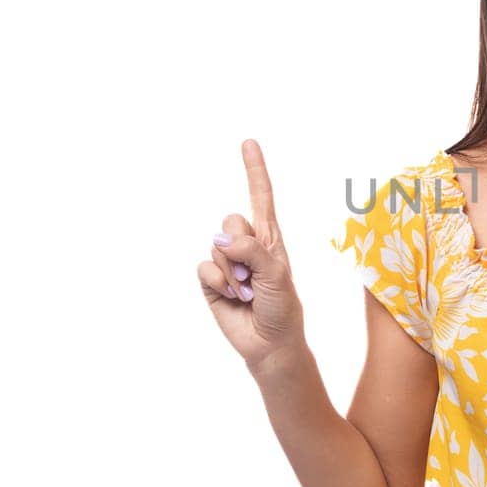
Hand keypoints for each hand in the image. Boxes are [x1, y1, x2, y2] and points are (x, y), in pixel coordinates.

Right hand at [196, 139, 306, 373]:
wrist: (270, 344)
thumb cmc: (282, 308)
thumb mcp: (277, 274)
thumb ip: (252, 250)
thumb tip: (221, 237)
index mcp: (270, 238)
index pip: (261, 197)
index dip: (254, 170)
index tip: (248, 143)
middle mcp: (247, 245)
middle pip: (232, 219)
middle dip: (242, 246)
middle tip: (256, 275)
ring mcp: (227, 262)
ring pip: (216, 245)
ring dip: (233, 272)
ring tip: (248, 291)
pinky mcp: (211, 281)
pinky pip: (204, 267)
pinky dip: (218, 282)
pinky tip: (232, 296)